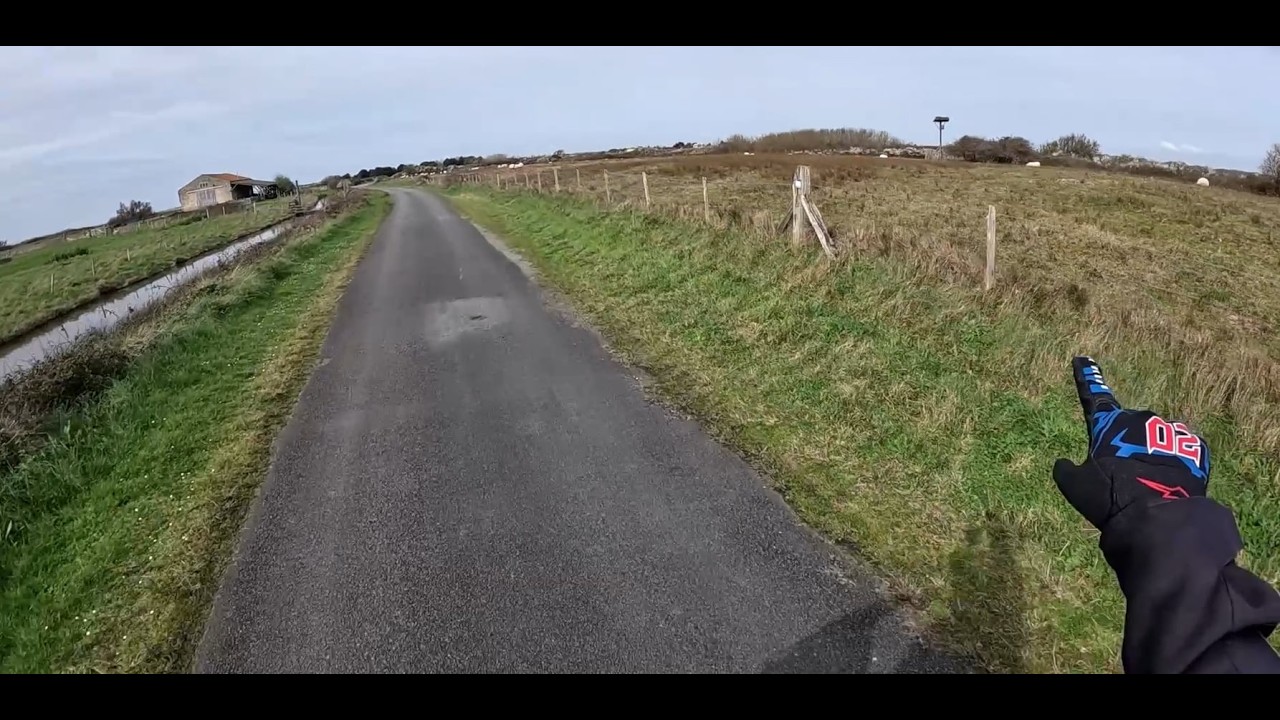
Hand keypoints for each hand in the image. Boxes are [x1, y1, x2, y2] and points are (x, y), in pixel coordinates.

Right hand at [1053, 356, 1211, 529]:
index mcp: (1110, 423)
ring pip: (1158, 438)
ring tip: (1150, 484)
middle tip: (1123, 473)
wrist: (1158, 517)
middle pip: (1130, 425)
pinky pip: (1182, 450)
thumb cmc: (1110, 497)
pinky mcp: (1196, 447)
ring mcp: (1171, 430)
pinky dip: (1176, 463)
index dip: (1085, 376)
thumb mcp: (1074, 486)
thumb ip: (1065, 469)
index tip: (1082, 358)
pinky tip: (1170, 483)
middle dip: (1126, 442)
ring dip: (1152, 453)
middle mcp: (1141, 419)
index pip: (1093, 394)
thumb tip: (1063, 462)